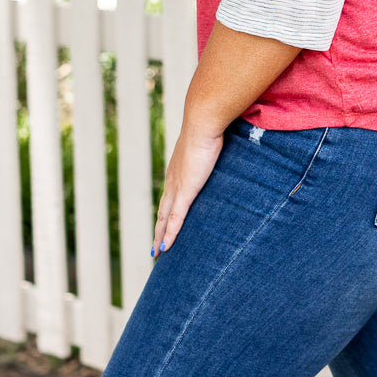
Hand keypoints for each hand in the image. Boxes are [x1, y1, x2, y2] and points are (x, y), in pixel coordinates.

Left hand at [152, 128, 223, 255]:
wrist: (202, 124)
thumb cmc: (209, 128)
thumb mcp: (208, 142)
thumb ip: (210, 149)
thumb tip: (221, 146)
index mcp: (177, 169)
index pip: (168, 195)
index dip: (164, 211)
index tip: (162, 223)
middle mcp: (172, 180)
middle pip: (161, 211)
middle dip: (158, 229)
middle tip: (155, 246)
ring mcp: (177, 187)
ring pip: (164, 219)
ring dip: (160, 236)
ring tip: (157, 252)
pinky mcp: (185, 192)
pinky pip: (175, 219)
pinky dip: (169, 234)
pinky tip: (165, 247)